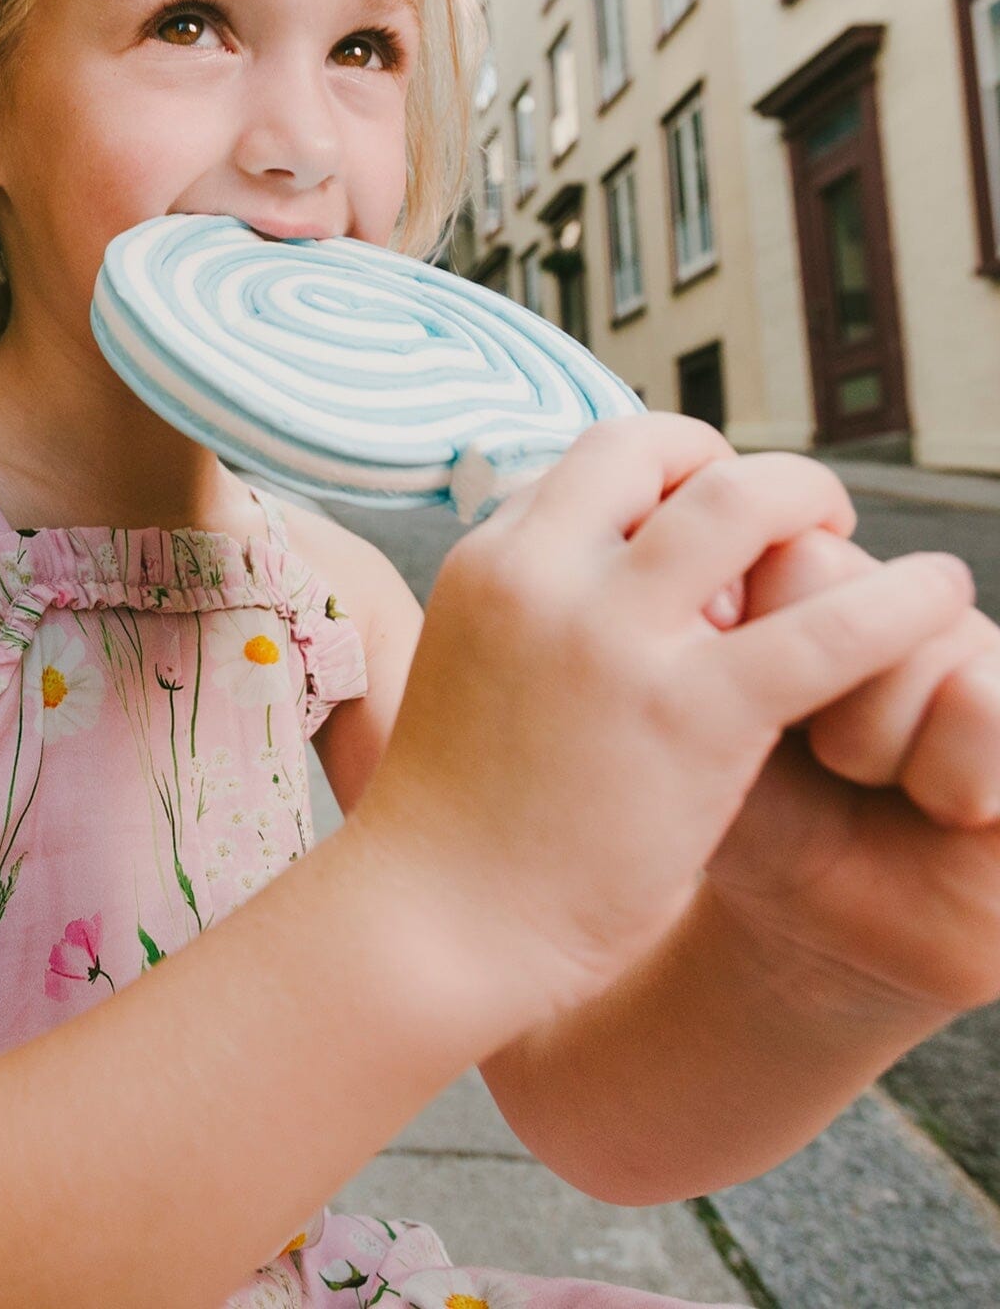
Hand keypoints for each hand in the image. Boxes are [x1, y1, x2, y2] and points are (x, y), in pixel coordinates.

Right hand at [349, 414, 977, 1030]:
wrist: (433, 925)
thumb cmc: (457, 820)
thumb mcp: (466, 667)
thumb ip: (531, 612)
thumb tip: (601, 585)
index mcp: (492, 563)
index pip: (596, 463)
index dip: (667, 475)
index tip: (707, 520)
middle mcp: (544, 574)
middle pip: (659, 447)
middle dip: (737, 463)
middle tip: (793, 515)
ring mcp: (614, 639)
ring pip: (742, 501)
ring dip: (810, 498)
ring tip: (847, 538)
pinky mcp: (688, 716)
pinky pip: (820, 632)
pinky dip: (895, 605)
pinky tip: (938, 597)